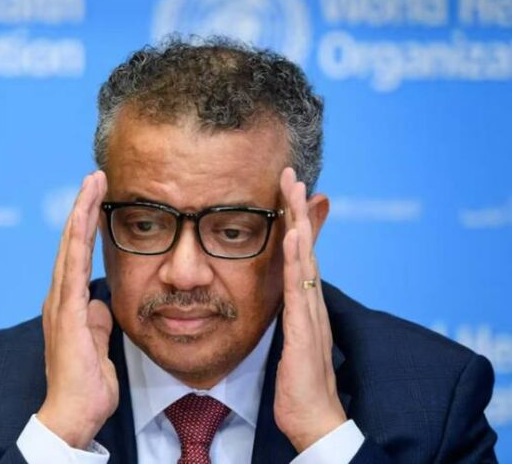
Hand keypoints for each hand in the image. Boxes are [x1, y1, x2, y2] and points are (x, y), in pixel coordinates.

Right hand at [36, 171, 118, 448]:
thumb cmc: (86, 384)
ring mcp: (60, 304)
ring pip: (70, 248)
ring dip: (81, 213)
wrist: (73, 414)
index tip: (100, 198)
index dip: (87, 225)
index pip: (78, 255)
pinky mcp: (66, 313)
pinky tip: (84, 217)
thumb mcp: (99, 344)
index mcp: (69, 305)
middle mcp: (60, 298)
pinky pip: (72, 268)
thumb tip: (101, 303)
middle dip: (83, 207)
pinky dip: (77, 240)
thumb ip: (97, 320)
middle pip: (71, 243)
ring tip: (92, 183)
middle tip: (96, 176)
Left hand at [274, 167, 345, 451]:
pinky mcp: (305, 330)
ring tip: (293, 191)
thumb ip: (287, 315)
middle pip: (304, 246)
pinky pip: (300, 288)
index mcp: (304, 302)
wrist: (312, 418)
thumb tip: (281, 296)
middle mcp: (311, 301)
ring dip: (298, 223)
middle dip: (297, 209)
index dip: (293, 220)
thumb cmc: (298, 383)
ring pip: (304, 259)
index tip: (284, 189)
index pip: (298, 253)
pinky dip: (296, 260)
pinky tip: (291, 236)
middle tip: (290, 174)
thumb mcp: (289, 339)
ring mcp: (311, 313)